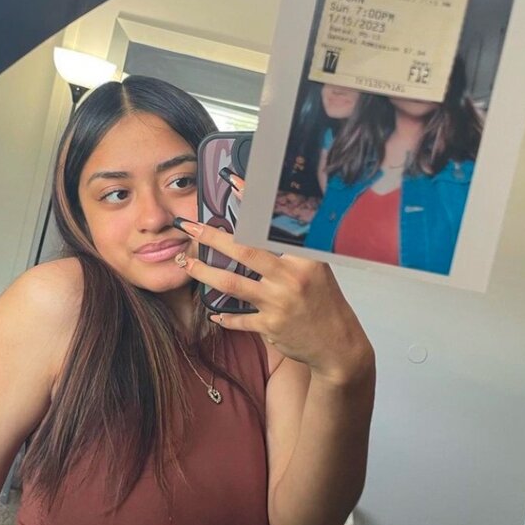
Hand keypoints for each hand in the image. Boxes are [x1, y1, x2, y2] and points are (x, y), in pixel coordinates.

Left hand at [173, 216, 373, 383]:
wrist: (338, 343)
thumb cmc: (324, 301)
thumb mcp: (316, 269)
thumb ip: (293, 250)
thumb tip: (263, 224)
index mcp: (305, 257)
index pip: (275, 224)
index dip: (255, 201)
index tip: (234, 181)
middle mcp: (292, 277)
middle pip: (245, 251)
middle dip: (212, 237)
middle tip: (190, 227)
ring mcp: (279, 302)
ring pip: (232, 284)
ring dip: (205, 273)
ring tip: (187, 263)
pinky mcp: (270, 325)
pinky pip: (239, 319)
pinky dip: (224, 317)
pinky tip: (213, 313)